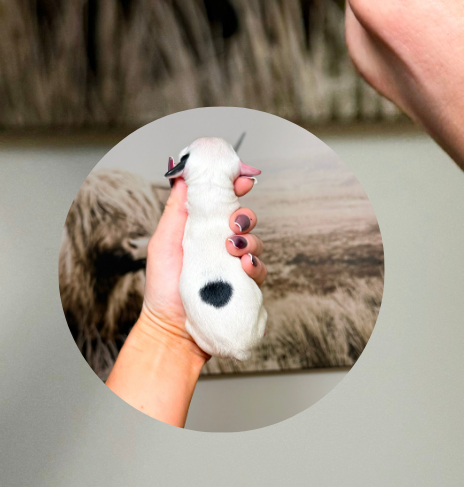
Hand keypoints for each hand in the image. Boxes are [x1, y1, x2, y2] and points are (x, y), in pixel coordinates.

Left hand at [141, 172, 265, 350]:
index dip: (235, 186)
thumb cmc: (162, 289)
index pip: (224, 201)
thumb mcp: (163, 242)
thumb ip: (177, 209)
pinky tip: (244, 267)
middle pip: (244, 217)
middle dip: (244, 215)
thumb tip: (183, 173)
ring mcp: (233, 264)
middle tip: (233, 224)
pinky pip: (259, 268)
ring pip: (256, 240)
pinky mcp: (244, 285)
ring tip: (233, 250)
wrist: (171, 332)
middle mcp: (220, 243)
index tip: (241, 180)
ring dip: (249, 240)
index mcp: (201, 229)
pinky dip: (255, 264)